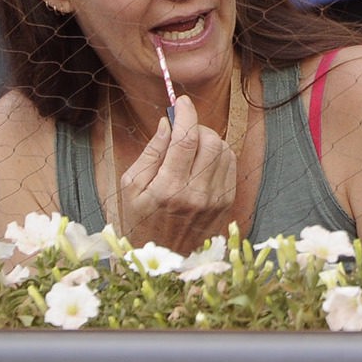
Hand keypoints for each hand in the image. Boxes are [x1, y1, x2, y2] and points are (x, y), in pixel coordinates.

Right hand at [120, 95, 235, 251]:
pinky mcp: (227, 204)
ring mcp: (215, 200)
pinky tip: (203, 162)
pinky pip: (231, 165)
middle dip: (196, 127)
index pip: (186, 139)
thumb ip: (151, 152)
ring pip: (223, 150)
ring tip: (191, 148)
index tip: (181, 102)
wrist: (163, 259)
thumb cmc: (139, 220)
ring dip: (208, 140)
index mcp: (168, 189)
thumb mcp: (131, 186)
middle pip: (209, 140)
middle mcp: (196, 195)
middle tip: (182, 131)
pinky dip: (218, 154)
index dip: (186, 114)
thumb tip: (168, 123)